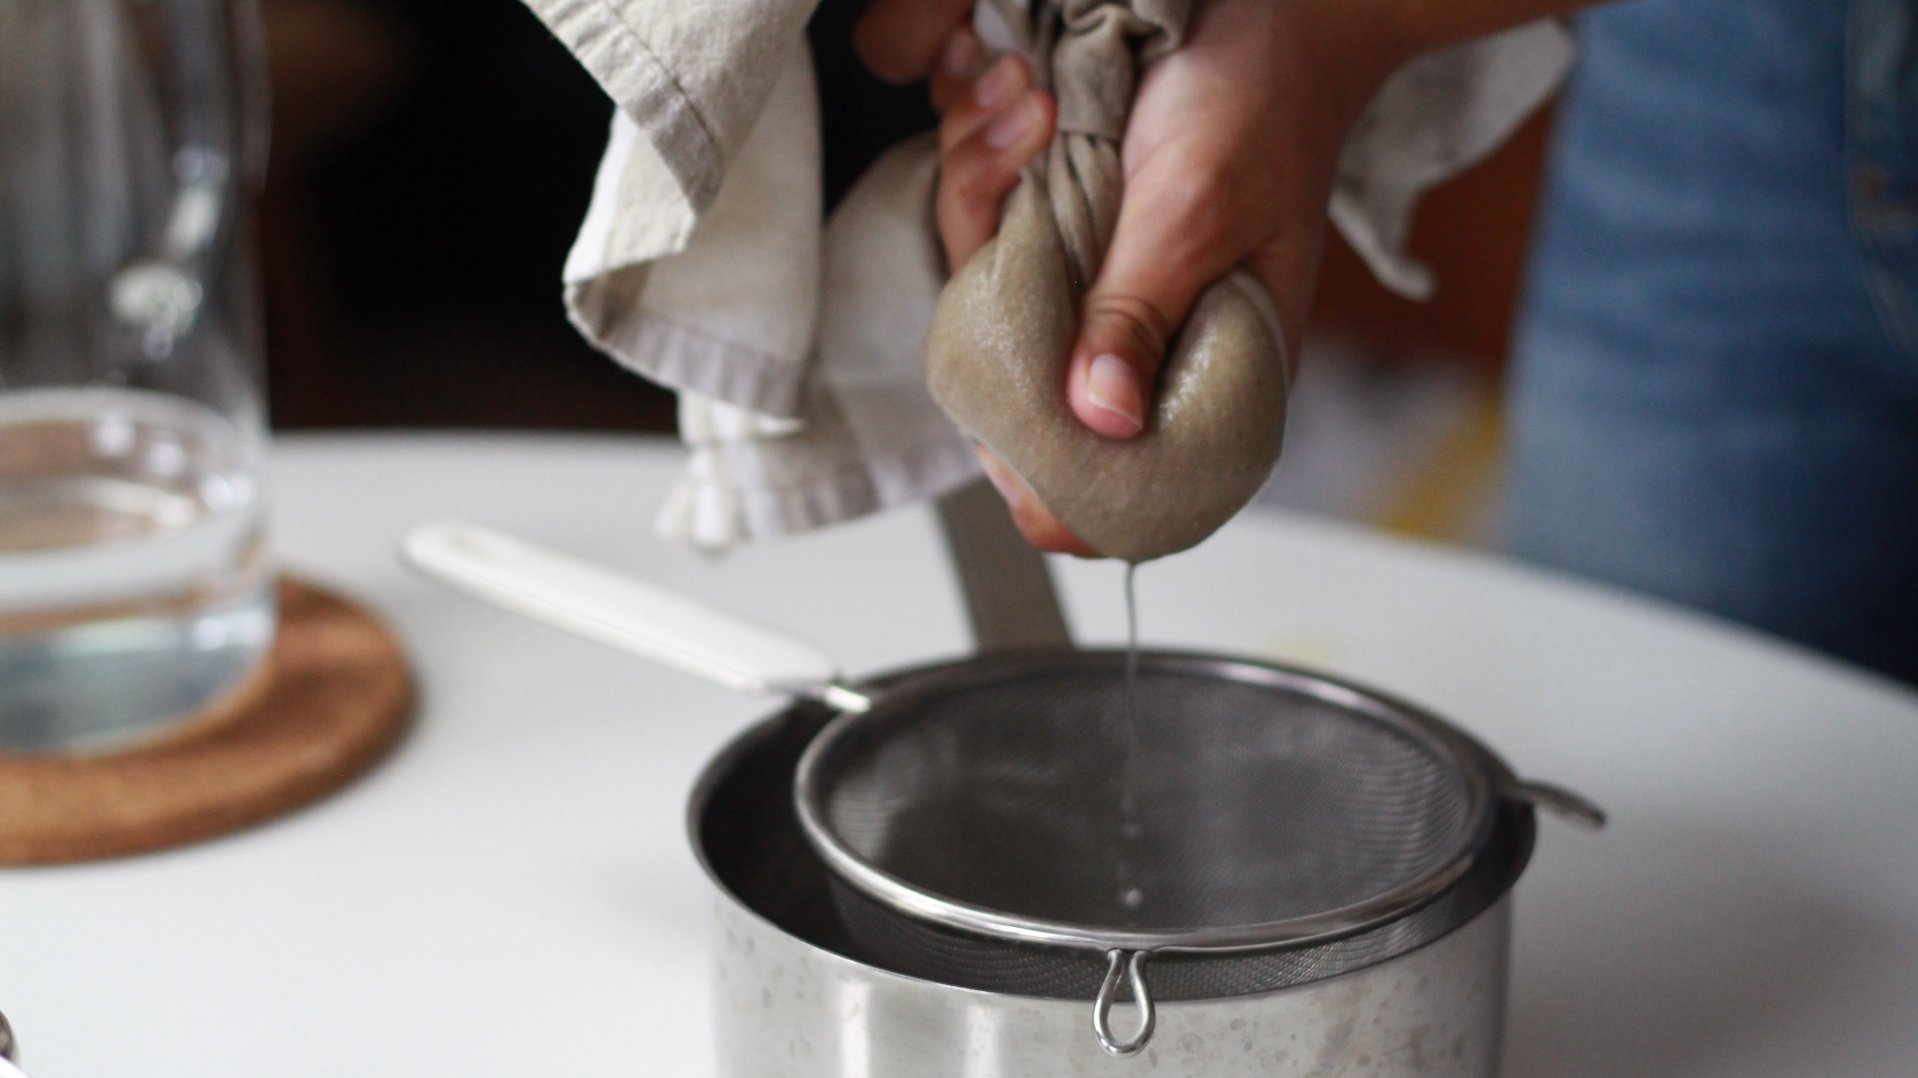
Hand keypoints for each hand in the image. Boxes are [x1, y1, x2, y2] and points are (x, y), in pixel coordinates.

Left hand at [858, 0, 1406, 553]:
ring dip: (981, 194)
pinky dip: (983, 165)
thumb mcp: (1195, 212)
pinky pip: (986, 234)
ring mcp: (1094, 298)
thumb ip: (1137, 314)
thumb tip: (1100, 419)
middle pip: (1017, 399)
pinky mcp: (1063, 245)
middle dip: (991, 283)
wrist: (1271, 14)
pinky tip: (1019, 105)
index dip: (1048, 479)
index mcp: (1208, 383)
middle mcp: (1142, 354)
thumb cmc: (1261, 108)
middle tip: (1023, 165)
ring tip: (1028, 110)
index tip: (1001, 404)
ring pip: (984, 302)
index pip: (1119, 495)